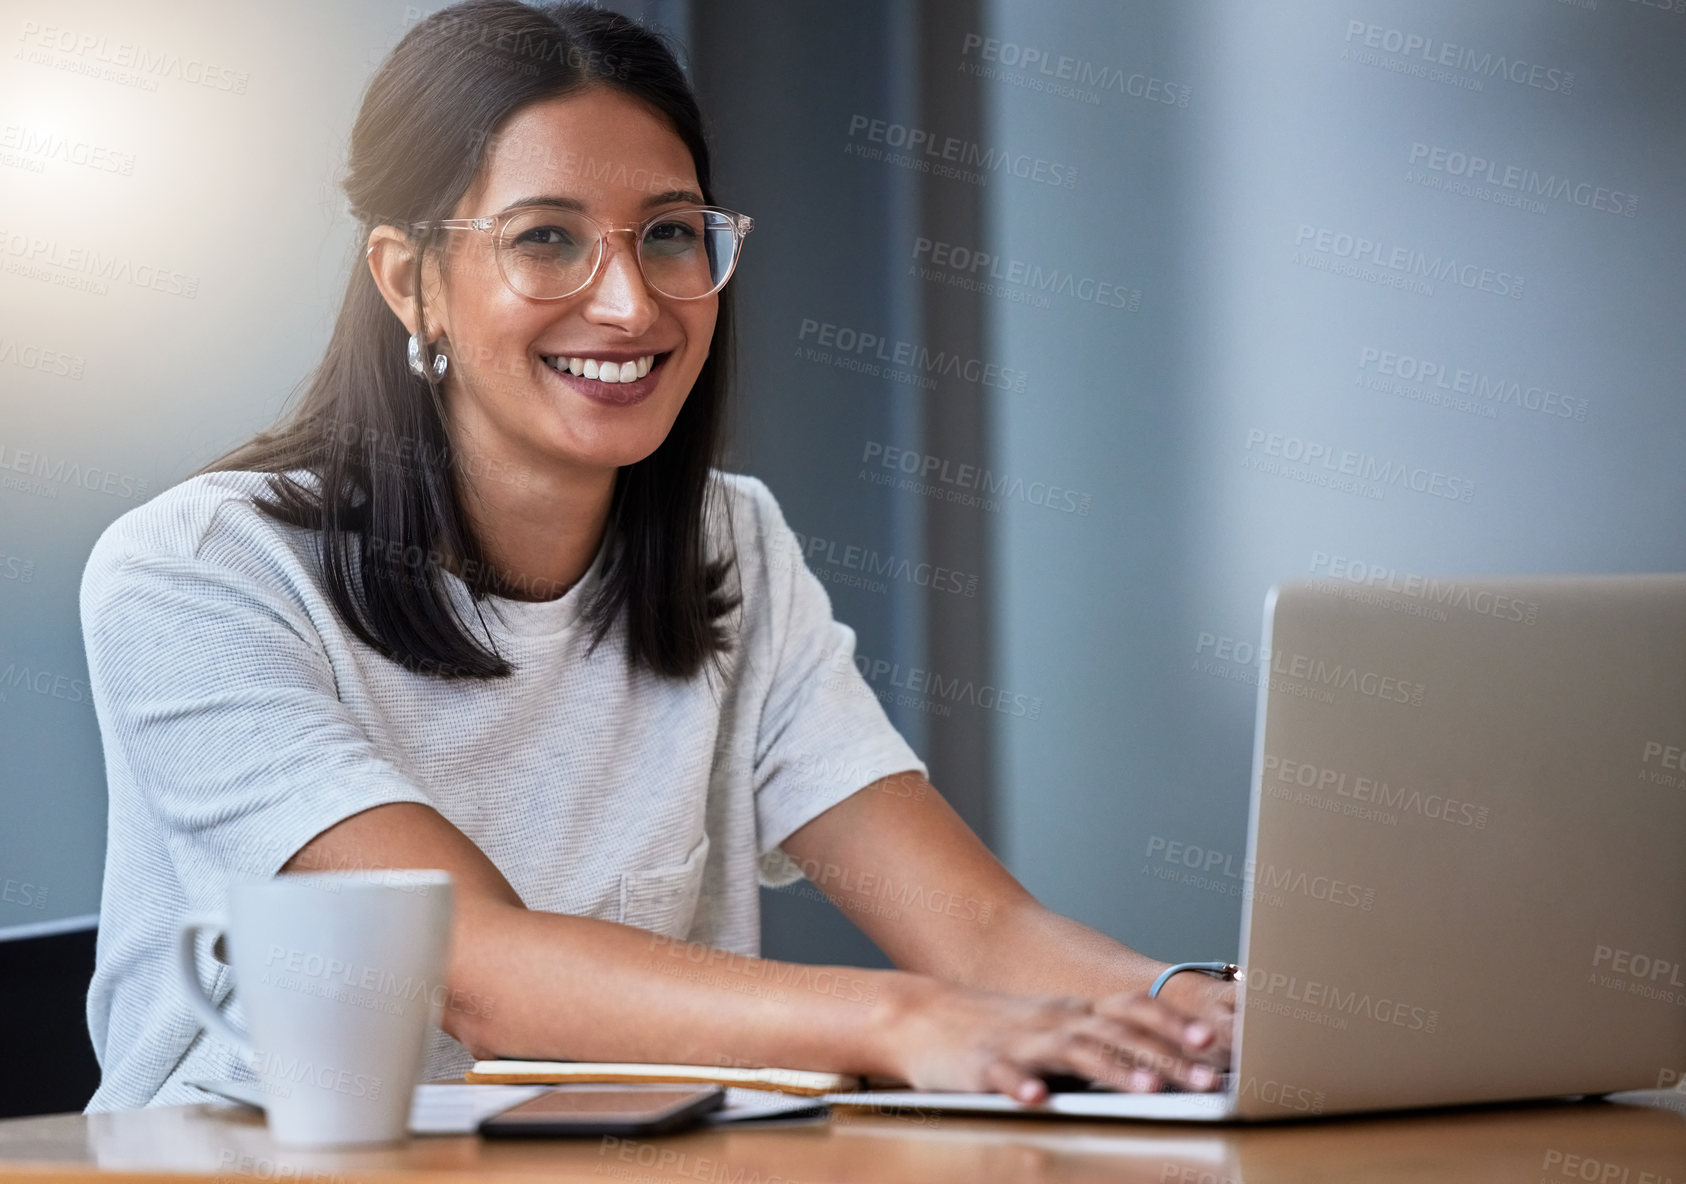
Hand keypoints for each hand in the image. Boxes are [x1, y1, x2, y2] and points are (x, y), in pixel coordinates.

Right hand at [876, 977, 1230, 1103]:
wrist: (920, 1017)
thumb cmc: (997, 1029)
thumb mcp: (1054, 1028)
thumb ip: (1101, 1040)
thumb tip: (1168, 1062)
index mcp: (1074, 1012)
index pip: (1133, 1009)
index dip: (1175, 1023)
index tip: (1215, 1041)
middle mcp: (1053, 1020)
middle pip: (1116, 1033)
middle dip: (1164, 1055)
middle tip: (1205, 1078)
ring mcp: (1017, 1041)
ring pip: (1070, 1051)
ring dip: (1112, 1068)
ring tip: (1147, 1089)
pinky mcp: (980, 1065)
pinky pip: (1003, 1076)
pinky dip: (1021, 1086)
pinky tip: (1037, 1101)